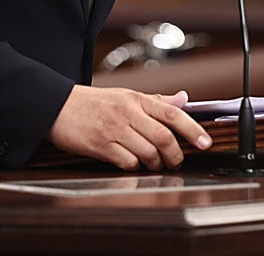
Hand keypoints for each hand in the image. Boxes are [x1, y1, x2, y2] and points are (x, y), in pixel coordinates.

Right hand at [47, 86, 211, 170]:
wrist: (58, 106)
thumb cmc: (93, 103)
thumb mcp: (126, 96)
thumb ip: (156, 100)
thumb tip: (184, 99)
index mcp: (137, 99)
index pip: (173, 113)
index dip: (193, 130)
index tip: (205, 143)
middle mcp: (128, 113)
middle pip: (164, 137)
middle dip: (175, 155)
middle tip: (176, 161)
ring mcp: (114, 130)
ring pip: (148, 152)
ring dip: (156, 164)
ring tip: (155, 165)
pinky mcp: (101, 146)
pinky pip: (127, 162)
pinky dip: (135, 167)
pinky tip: (133, 164)